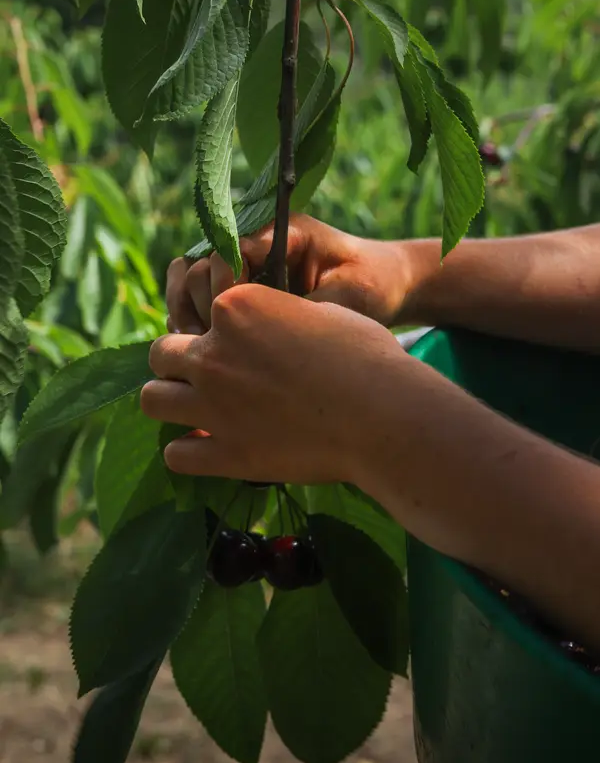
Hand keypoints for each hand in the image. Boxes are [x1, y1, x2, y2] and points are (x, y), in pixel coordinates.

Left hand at [142, 282, 401, 482]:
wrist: (383, 416)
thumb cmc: (364, 356)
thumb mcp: (320, 314)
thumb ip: (278, 318)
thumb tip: (270, 328)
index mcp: (235, 308)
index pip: (201, 307)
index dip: (216, 326)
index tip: (236, 341)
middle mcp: (212, 354)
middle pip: (160, 353)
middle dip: (178, 362)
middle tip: (207, 376)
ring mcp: (212, 406)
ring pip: (151, 400)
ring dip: (170, 402)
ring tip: (196, 410)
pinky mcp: (225, 453)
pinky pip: (175, 455)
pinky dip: (187, 451)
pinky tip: (208, 448)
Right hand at [165, 214, 413, 334]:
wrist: (382, 286)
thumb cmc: (370, 285)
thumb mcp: (348, 297)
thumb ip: (306, 310)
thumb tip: (262, 336)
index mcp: (281, 230)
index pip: (228, 250)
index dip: (224, 285)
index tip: (231, 317)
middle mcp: (253, 242)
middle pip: (199, 266)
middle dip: (200, 304)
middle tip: (209, 340)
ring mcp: (241, 264)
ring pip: (188, 281)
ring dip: (186, 313)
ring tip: (197, 347)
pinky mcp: (236, 289)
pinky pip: (194, 299)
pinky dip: (190, 321)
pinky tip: (198, 349)